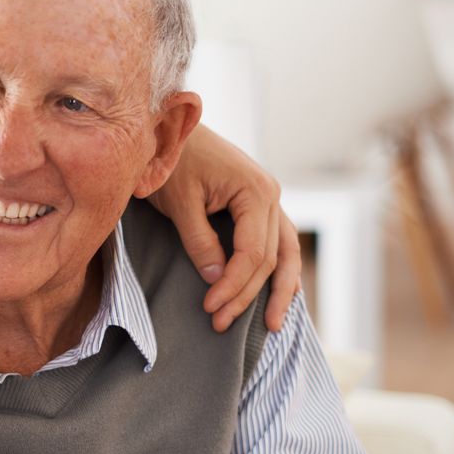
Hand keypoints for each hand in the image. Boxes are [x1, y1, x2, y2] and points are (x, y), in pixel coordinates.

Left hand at [147, 125, 300, 332]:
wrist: (168, 127)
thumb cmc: (171, 161)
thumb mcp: (180, 203)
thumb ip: (199, 241)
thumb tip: (217, 279)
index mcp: (256, 192)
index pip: (253, 253)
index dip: (234, 285)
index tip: (211, 308)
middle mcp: (271, 196)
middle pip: (269, 258)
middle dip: (247, 295)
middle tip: (221, 324)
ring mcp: (269, 200)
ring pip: (285, 253)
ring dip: (278, 290)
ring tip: (273, 326)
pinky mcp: (258, 205)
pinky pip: (278, 242)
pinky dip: (280, 269)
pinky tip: (283, 293)